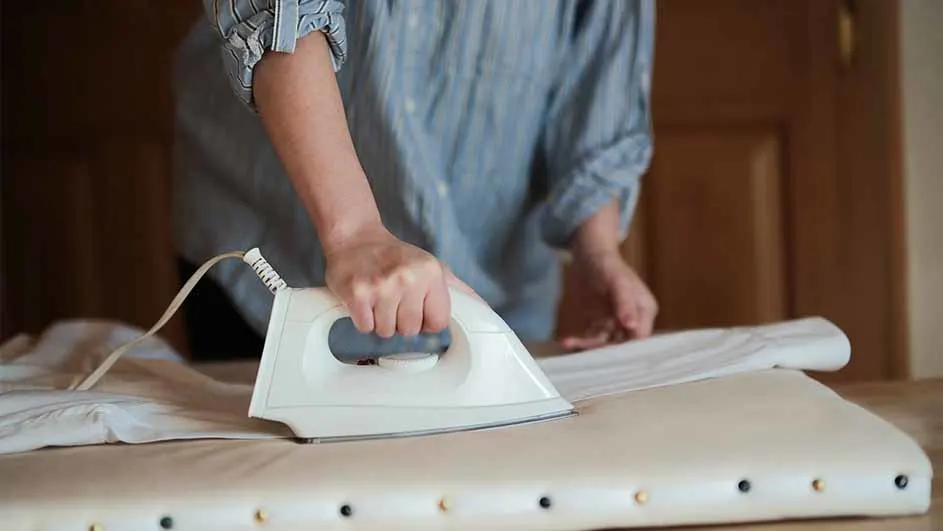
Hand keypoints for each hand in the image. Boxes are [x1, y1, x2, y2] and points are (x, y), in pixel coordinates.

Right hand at [323, 224, 479, 337]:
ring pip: (387, 332)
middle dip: (400, 320)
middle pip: (411, 330)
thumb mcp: (431, 266)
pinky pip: (366, 328)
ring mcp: (382, 287)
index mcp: (431, 273)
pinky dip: (363, 320)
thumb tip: (483, 309)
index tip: (416, 308)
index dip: (425, 321)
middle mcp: (409, 278)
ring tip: (379, 299)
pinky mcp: (358, 294)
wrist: (356, 238)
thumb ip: (457, 289)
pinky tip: (365, 301)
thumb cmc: (395, 256)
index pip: (438, 323)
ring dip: (381, 321)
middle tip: (392, 299)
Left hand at [560, 249, 657, 350]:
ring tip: (570, 344)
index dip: (629, 350)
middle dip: (606, 352)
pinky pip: (591, 338)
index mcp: (645, 310)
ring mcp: (615, 323)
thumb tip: (632, 326)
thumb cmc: (607, 264)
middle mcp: (633, 320)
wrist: (588, 256)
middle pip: (624, 345)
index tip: (612, 357)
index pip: (640, 338)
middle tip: (587, 354)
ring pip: (605, 344)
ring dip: (589, 348)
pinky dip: (580, 342)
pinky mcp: (599, 323)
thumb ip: (625, 303)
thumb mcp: (617, 281)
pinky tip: (567, 342)